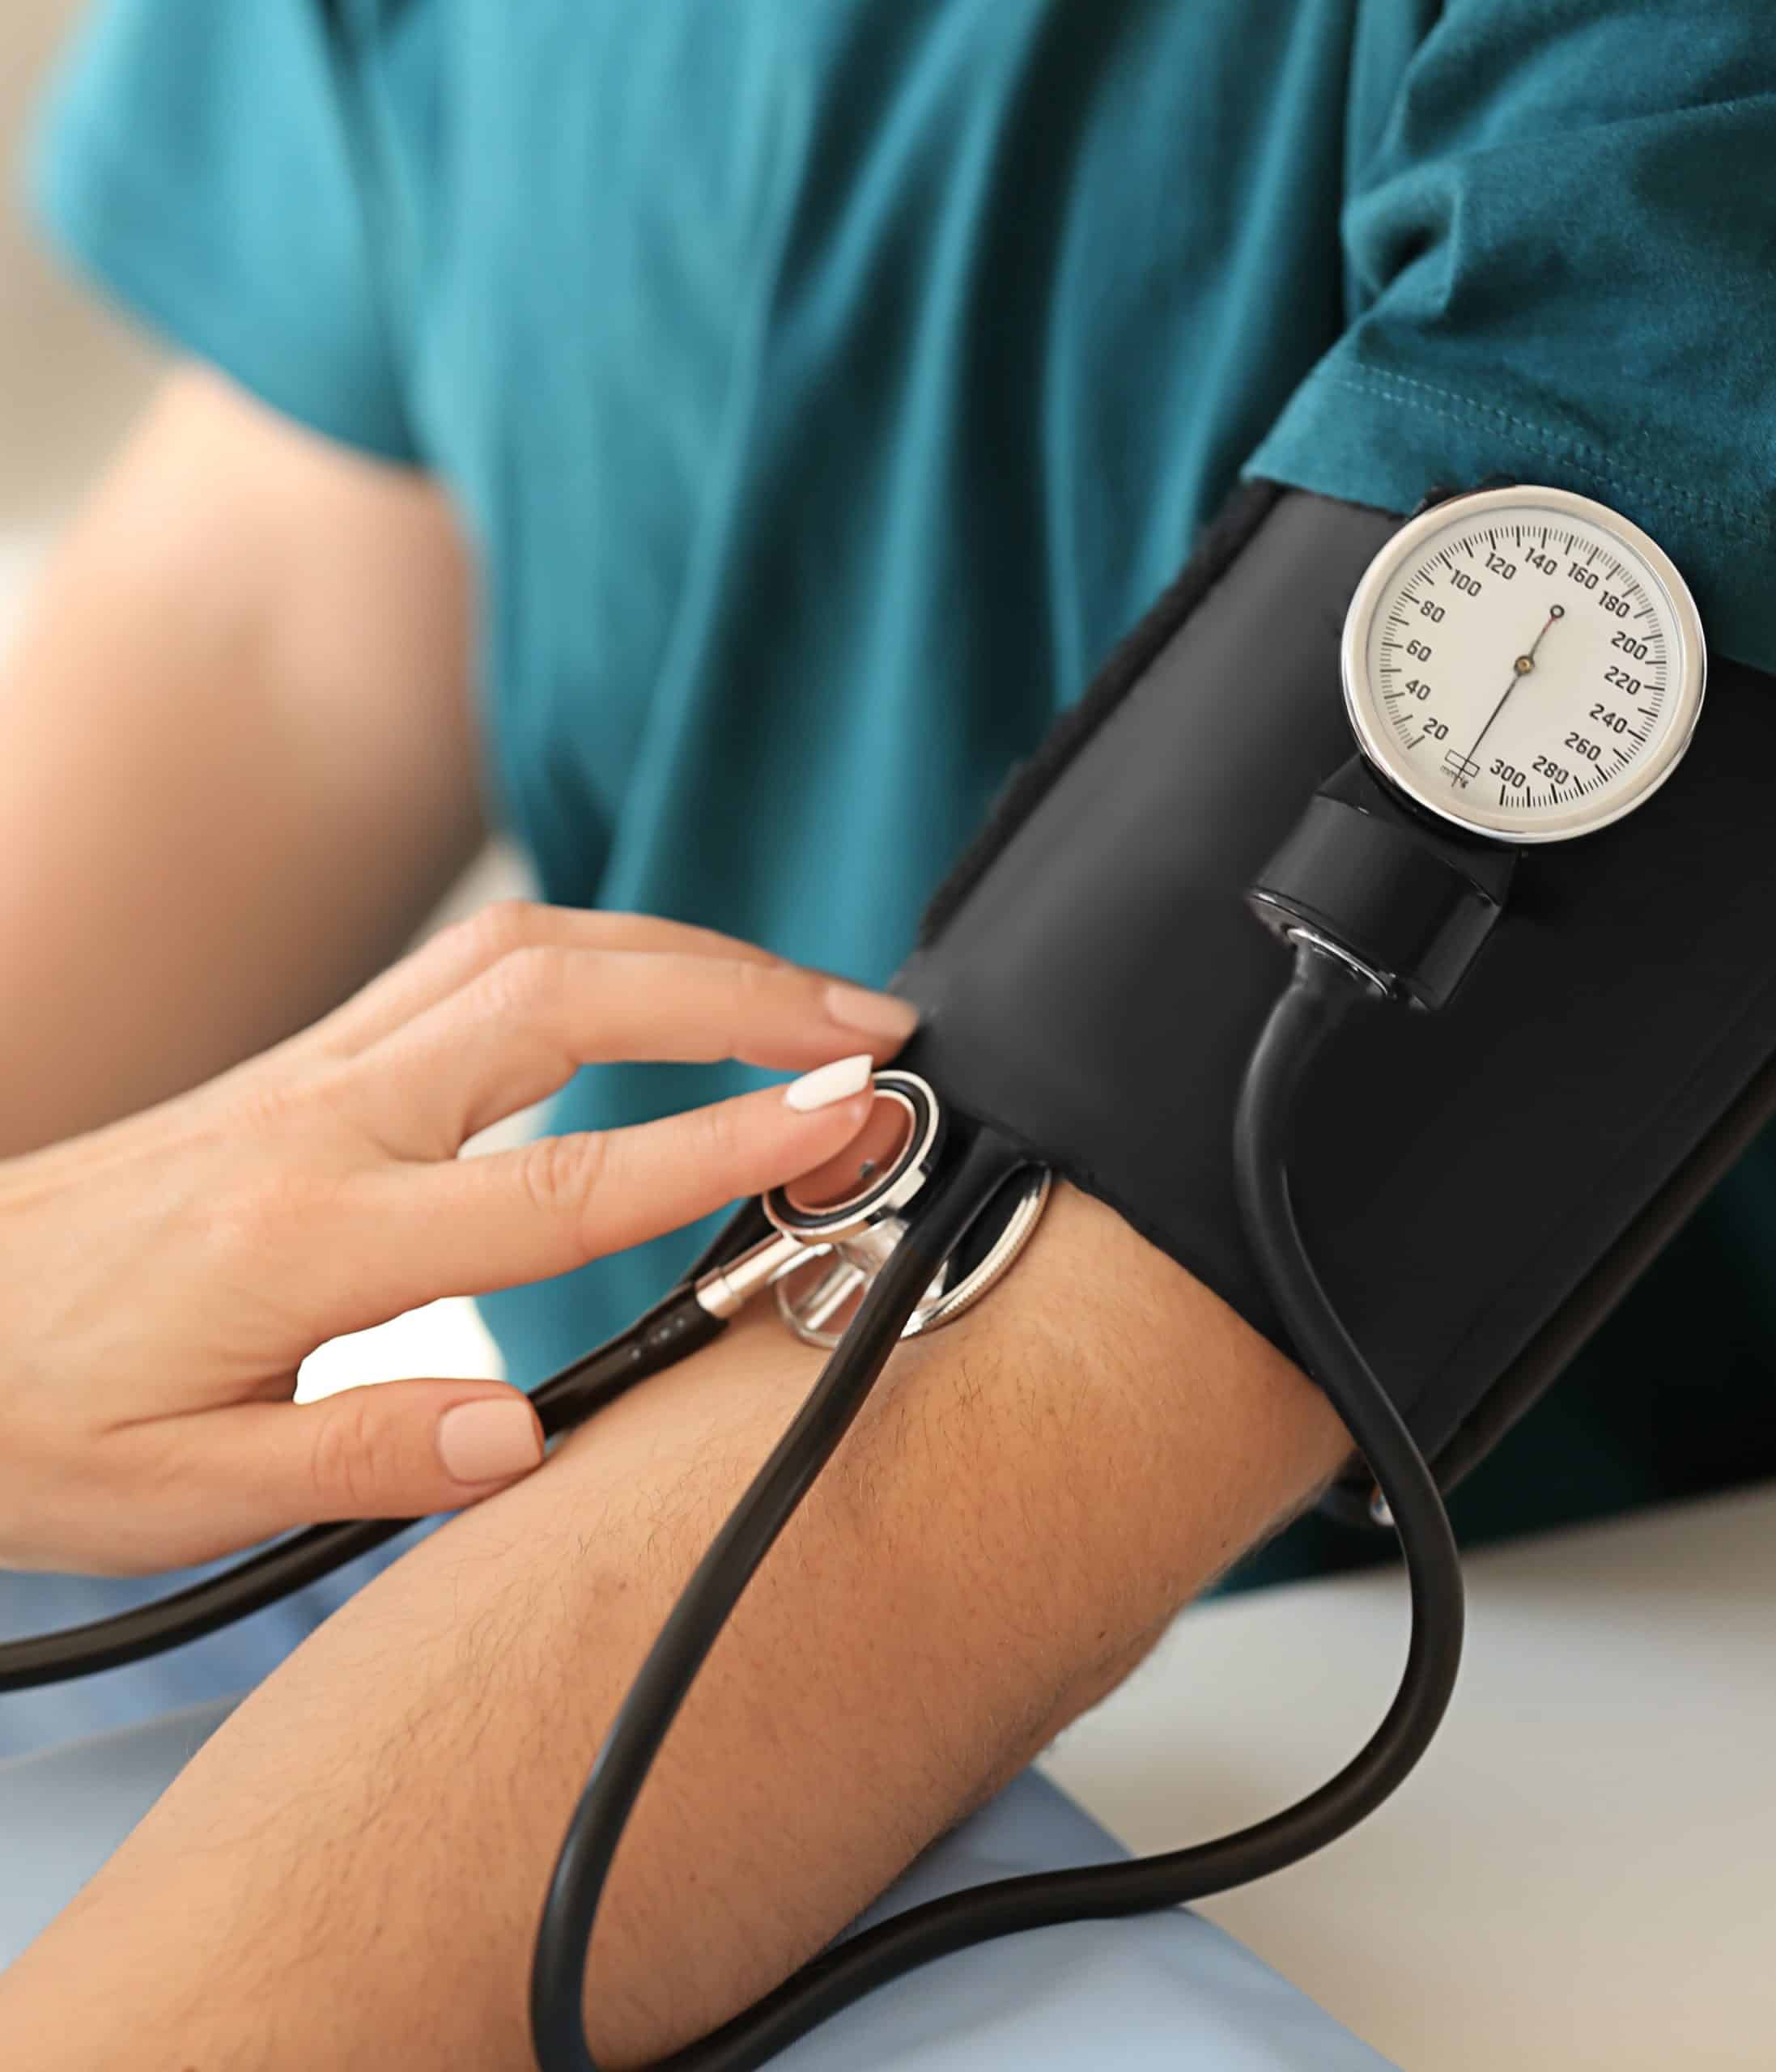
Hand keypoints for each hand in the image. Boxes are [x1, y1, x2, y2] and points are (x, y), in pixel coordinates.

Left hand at [0, 903, 914, 1574]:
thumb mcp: (179, 1495)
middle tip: (870, 1032)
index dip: (721, 1147)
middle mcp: (328, 1118)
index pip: (561, 1184)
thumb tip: (523, 1433)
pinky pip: (482, 960)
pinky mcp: (314, 1055)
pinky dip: (605, 951)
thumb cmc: (30, 1413)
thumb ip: (362, 1457)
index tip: (844, 1117)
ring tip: (799, 997)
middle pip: (567, 998)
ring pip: (528, 949)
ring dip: (683, 953)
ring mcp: (319, 1066)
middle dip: (742, 998)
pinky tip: (661, 983)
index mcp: (311, 1240)